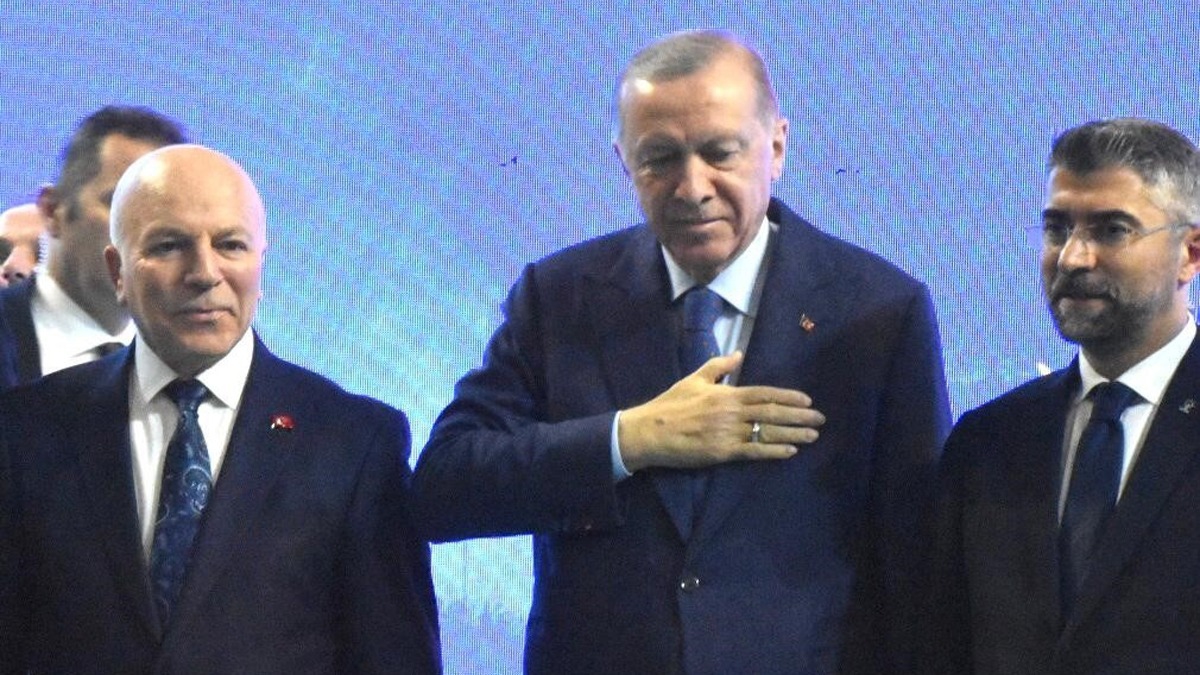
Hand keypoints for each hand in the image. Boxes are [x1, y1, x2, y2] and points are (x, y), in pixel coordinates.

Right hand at [617, 351, 824, 472]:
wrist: (650, 431)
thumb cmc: (671, 405)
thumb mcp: (694, 379)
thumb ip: (718, 366)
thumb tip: (739, 353)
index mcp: (726, 393)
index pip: (764, 393)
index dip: (788, 397)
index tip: (807, 401)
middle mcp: (731, 412)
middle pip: (771, 413)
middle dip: (798, 416)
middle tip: (820, 420)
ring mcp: (728, 433)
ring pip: (766, 432)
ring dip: (792, 434)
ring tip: (812, 436)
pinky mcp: (722, 452)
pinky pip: (753, 451)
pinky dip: (773, 451)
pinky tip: (790, 452)